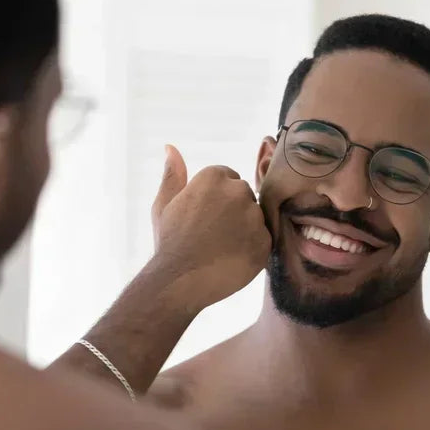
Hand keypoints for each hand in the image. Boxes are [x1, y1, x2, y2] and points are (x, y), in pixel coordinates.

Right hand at [150, 144, 270, 311]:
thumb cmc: (170, 243)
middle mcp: (237, 191)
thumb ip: (173, 175)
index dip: (216, 199)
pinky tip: (232, 259)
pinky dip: (252, 248)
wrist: (178, 281)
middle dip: (234, 211)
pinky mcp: (265, 241)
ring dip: (245, 229)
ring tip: (222, 248)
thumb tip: (170, 148)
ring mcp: (254, 216)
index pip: (228, 178)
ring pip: (256, 218)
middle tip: (214, 234)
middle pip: (244, 196)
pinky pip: (264, 239)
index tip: (205, 217)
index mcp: (213, 177)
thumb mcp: (164, 204)